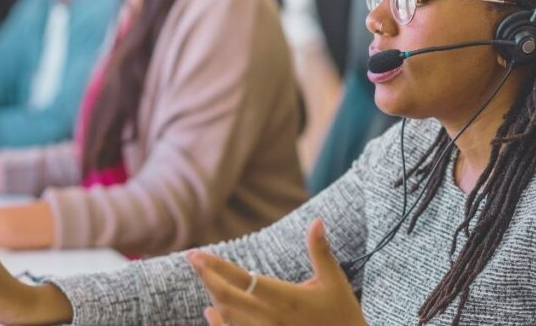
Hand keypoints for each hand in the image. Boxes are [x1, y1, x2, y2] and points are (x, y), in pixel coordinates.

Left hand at [189, 219, 364, 325]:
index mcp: (285, 298)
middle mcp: (270, 318)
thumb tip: (317, 221)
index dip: (216, 267)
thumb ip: (320, 251)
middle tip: (193, 259)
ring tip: (205, 276)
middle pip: (226, 297)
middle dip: (206, 277)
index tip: (196, 254)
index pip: (241, 279)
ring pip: (227, 316)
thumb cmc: (342, 314)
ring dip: (214, 296)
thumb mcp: (333, 281)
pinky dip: (218, 323)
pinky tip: (211, 311)